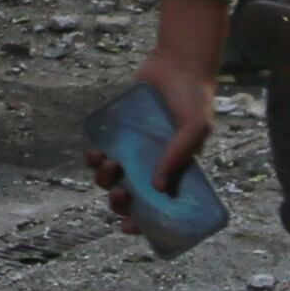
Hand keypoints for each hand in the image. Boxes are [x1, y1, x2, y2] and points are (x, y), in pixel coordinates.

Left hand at [98, 0, 223, 232]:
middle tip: (121, 194)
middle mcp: (151, 164)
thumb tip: (157, 188)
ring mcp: (132, 148)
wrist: (177, 63)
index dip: (142, 222)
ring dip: (104, 179)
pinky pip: (99, 151)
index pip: (156, 206)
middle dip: (119, 203)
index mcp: (173, 172)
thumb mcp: (196, 128)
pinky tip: (95, 153)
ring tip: (109, 165)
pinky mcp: (116, 130)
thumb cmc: (194, 99)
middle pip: (128, 196)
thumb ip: (179, 155)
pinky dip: (93, 158)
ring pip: (110, 177)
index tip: (130, 227)